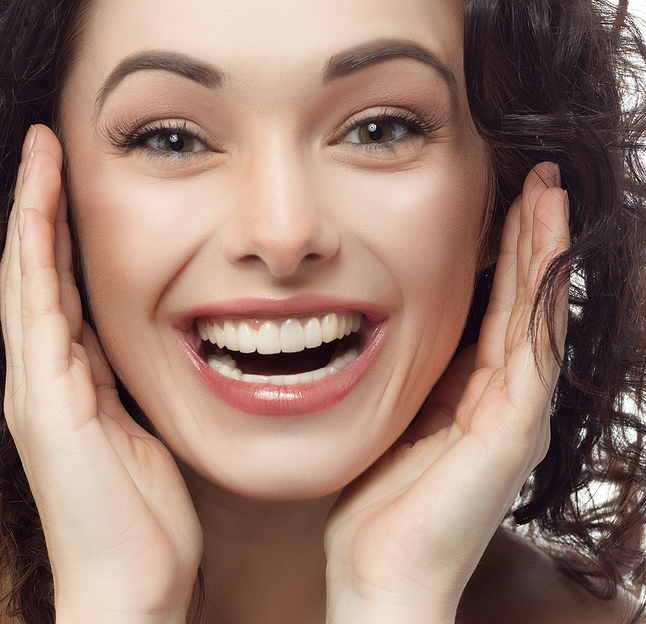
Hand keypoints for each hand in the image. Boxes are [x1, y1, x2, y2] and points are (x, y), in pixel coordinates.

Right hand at [1, 125, 202, 623]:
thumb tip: (146, 346)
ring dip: (31, 215)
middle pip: (33, 271)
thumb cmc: (146, 515)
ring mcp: (36, 388)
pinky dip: (33, 261)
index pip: (61, 286)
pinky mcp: (44, 404)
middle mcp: (42, 376)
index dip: (62, 230)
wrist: (132, 581)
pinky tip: (36, 216)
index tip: (74, 176)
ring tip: (38, 155)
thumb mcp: (145, 430)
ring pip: (25, 281)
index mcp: (70, 379)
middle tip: (48, 142)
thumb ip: (132, 386)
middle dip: (38, 205)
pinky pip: (36, 315)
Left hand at [324, 162, 569, 623]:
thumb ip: (413, 374)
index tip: (506, 198)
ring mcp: (520, 415)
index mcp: (481, 399)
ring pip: (540, 314)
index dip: (507, 254)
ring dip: (545, 249)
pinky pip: (534, 345)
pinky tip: (543, 241)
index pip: (500, 311)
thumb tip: (393, 323)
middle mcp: (512, 402)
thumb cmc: (379, 509)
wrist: (381, 577)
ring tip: (549, 190)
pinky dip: (540, 290)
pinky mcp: (516, 429)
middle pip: (529, 303)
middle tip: (542, 176)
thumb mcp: (395, 418)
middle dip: (535, 237)